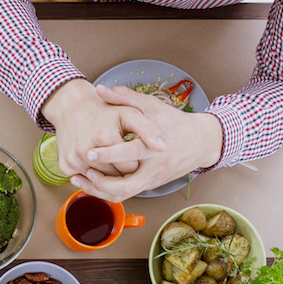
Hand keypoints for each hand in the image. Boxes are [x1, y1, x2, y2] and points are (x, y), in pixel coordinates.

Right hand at [41, 78, 163, 179]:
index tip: (140, 160)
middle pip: (115, 178)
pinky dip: (93, 178)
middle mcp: (87, 151)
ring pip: (99, 183)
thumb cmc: (103, 111)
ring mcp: (74, 160)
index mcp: (106, 137)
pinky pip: (85, 181)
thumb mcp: (129, 112)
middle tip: (130, 166)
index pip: (130, 168)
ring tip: (116, 169)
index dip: (138, 166)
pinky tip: (101, 168)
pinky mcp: (65, 166)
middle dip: (124, 175)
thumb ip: (147, 129)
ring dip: (109, 180)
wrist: (71, 108)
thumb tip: (162, 147)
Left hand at [69, 84, 223, 200]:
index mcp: (156, 146)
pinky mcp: (150, 186)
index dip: (108, 155)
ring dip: (100, 191)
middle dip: (101, 183)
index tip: (89, 153)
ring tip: (81, 180)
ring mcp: (152, 180)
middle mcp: (154, 167)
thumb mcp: (153, 106)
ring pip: (124, 195)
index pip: (131, 154)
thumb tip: (100, 89)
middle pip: (126, 186)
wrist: (202, 142)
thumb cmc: (175, 122)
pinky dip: (107, 191)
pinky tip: (90, 183)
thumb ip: (125, 97)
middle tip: (83, 172)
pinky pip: (126, 194)